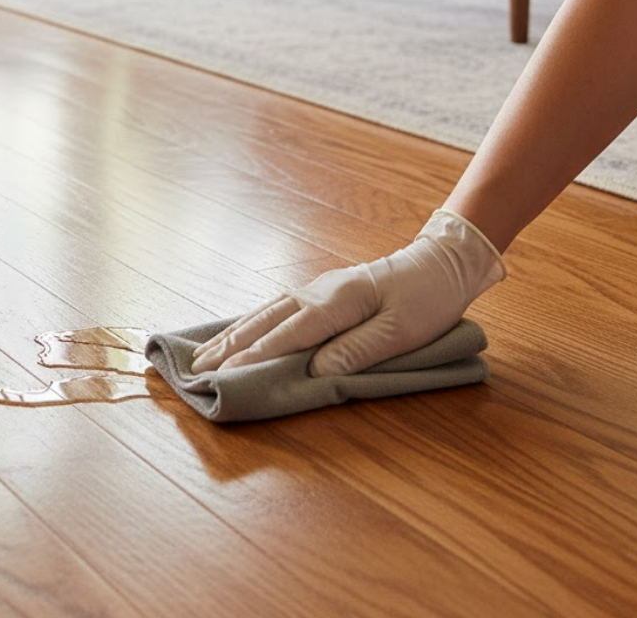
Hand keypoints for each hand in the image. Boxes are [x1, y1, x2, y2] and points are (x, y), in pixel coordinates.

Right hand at [191, 210, 505, 376]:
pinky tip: (237, 333)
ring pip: (264, 313)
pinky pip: (274, 308)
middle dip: (229, 346)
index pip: (288, 335)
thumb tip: (315, 370)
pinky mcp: (320, 292)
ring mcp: (315, 288)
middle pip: (264, 321)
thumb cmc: (427, 299)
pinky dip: (249, 322)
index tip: (224, 374)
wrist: (440, 262)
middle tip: (196, 368)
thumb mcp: (403, 331)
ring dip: (232, 334)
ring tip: (203, 355)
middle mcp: (317, 292)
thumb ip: (357, 350)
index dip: (255, 357)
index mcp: (337, 302)